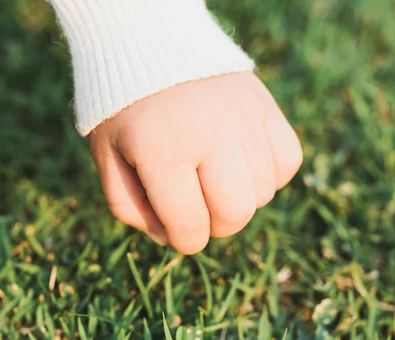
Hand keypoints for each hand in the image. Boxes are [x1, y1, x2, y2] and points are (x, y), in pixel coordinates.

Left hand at [88, 72, 301, 253]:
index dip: (184, 240)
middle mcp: (210, 135)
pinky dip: (270, 173)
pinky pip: (287, 161)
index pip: (190, 228)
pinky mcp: (266, 107)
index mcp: (163, 151)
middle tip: (199, 207)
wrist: (150, 43)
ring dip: (242, 198)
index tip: (177, 227)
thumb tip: (169, 236)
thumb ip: (128, 207)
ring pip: (263, 192)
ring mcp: (244, 119)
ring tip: (217, 177)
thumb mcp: (107, 157)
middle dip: (216, 225)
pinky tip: (244, 163)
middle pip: (235, 215)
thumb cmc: (124, 106)